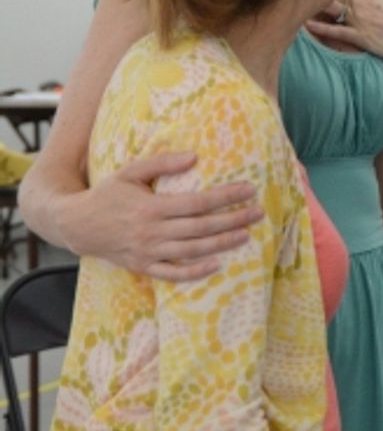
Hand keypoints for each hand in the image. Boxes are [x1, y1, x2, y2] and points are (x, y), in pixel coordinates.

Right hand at [67, 152, 259, 280]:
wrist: (76, 224)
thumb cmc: (108, 194)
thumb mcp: (130, 171)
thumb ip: (161, 162)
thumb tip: (194, 157)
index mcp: (151, 207)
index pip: (197, 203)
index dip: (225, 197)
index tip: (249, 190)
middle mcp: (152, 232)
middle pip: (201, 227)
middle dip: (233, 219)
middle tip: (259, 212)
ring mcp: (148, 252)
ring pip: (193, 251)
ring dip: (222, 243)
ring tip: (246, 234)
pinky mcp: (143, 267)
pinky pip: (173, 274)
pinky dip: (195, 272)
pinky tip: (217, 264)